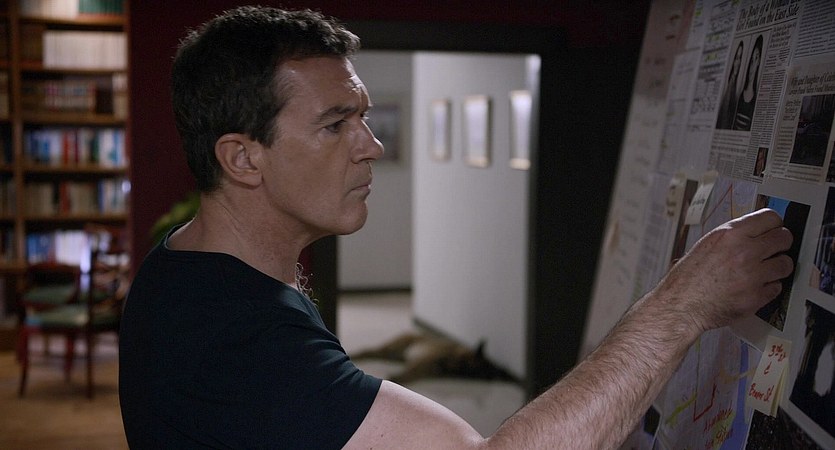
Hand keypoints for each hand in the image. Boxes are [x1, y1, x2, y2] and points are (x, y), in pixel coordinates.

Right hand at [655, 208, 793, 332]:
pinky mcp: (757, 296)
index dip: (774, 225)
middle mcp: (744, 251)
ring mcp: (752, 275)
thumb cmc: (689, 277)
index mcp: (730, 234)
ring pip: (786, 264)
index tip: (773, 231)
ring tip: (764, 271)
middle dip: (781, 244)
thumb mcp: (708, 244)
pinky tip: (754, 287)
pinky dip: (768, 288)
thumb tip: (757, 232)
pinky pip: (777, 287)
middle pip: (784, 238)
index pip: (771, 218)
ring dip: (778, 267)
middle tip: (774, 250)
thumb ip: (734, 237)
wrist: (681, 304)